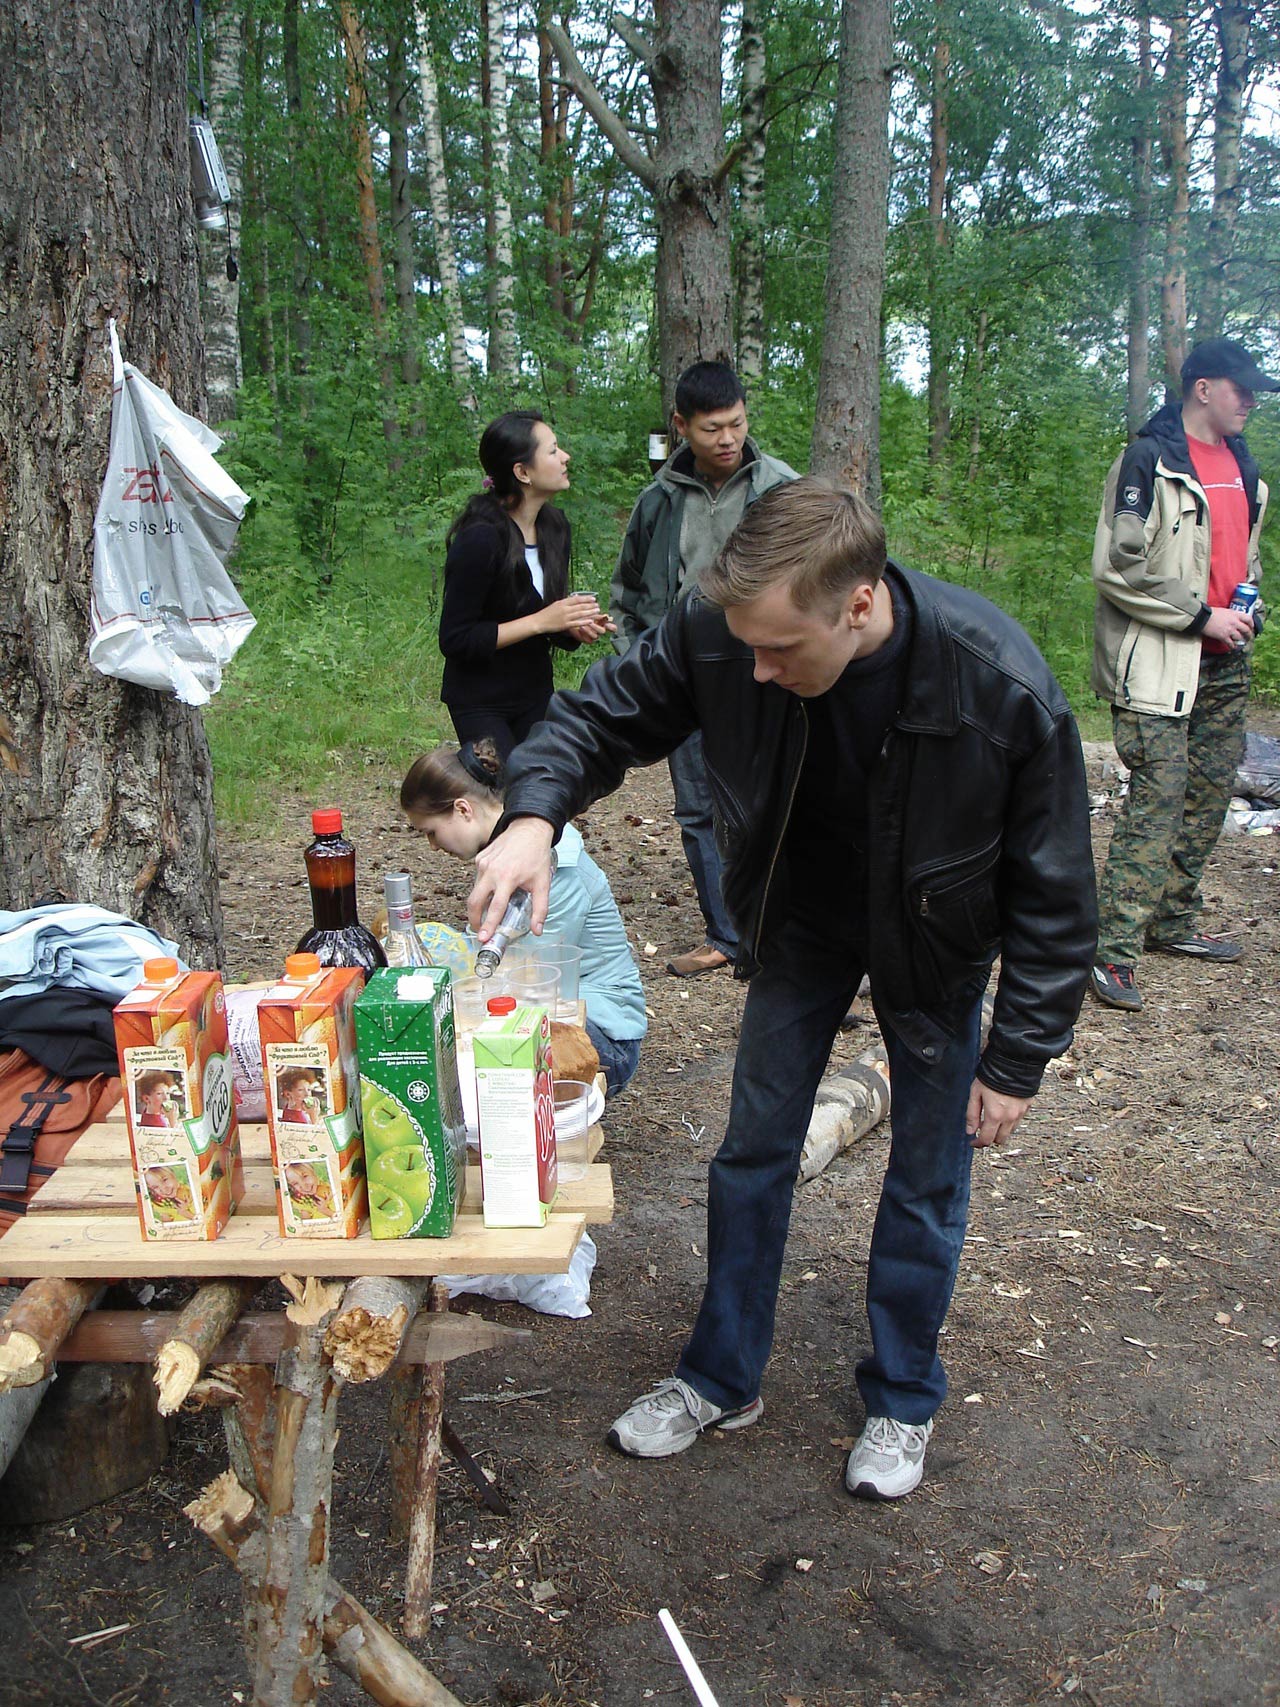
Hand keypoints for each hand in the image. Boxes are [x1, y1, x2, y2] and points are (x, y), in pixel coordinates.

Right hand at [468, 816, 555, 940]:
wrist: (529, 829)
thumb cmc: (536, 855)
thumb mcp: (542, 884)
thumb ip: (540, 909)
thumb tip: (537, 930)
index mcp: (507, 878)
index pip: (494, 908)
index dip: (488, 925)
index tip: (483, 937)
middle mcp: (491, 871)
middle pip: (474, 901)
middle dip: (474, 919)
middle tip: (480, 930)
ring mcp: (482, 864)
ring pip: (474, 890)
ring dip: (479, 904)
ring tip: (486, 913)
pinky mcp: (479, 858)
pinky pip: (477, 878)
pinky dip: (482, 888)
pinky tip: (493, 889)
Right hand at [542, 594, 602, 635]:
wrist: (539, 621)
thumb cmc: (547, 613)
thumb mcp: (556, 604)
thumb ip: (565, 602)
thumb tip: (574, 599)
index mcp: (562, 602)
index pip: (577, 599)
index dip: (586, 598)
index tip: (593, 598)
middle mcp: (565, 609)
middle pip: (580, 606)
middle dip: (590, 605)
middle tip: (597, 605)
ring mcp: (565, 617)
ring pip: (580, 614)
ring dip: (590, 612)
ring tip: (597, 611)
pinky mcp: (565, 625)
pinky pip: (577, 623)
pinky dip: (584, 622)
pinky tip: (590, 621)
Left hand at [568, 614, 616, 643]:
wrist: (574, 622)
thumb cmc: (585, 616)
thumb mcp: (591, 613)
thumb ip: (598, 615)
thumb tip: (606, 615)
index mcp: (603, 624)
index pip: (612, 628)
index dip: (612, 627)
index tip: (607, 623)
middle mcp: (600, 631)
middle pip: (602, 631)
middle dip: (596, 627)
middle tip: (590, 623)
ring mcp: (595, 636)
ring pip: (595, 636)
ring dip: (588, 631)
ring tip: (582, 625)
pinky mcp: (589, 640)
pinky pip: (589, 640)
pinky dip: (584, 634)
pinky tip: (580, 629)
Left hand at [965, 1079, 1031, 1147]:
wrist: (1013, 1063)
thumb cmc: (991, 1076)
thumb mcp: (975, 1093)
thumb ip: (972, 1114)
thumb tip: (970, 1131)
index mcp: (995, 1115)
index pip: (986, 1139)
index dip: (978, 1143)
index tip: (973, 1142)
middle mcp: (1010, 1118)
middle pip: (1000, 1140)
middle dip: (990, 1138)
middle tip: (982, 1130)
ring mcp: (1020, 1113)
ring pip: (1010, 1132)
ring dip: (1000, 1130)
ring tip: (992, 1119)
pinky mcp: (1027, 1107)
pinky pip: (1018, 1121)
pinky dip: (1009, 1122)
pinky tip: (1003, 1112)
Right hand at [1202, 605, 1254, 647]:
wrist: (1203, 617)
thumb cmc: (1211, 612)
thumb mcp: (1225, 610)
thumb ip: (1231, 615)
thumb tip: (1233, 618)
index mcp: (1235, 614)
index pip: (1248, 619)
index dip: (1251, 624)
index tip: (1251, 627)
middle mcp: (1234, 622)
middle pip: (1246, 630)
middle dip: (1249, 635)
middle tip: (1248, 637)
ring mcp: (1230, 630)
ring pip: (1240, 638)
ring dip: (1241, 641)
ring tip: (1241, 643)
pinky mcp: (1223, 637)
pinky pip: (1231, 643)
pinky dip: (1232, 646)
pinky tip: (1233, 647)